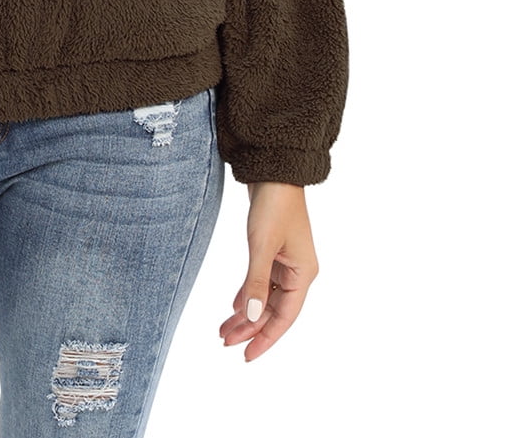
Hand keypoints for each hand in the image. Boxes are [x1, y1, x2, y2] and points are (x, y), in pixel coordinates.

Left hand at [219, 180, 319, 361]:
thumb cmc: (273, 205)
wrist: (274, 170)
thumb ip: (256, 282)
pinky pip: (262, 281)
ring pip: (266, 297)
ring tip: (224, 329)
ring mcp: (286, 261)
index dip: (266, 338)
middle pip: (274, 310)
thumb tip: (252, 316)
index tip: (246, 356)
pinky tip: (234, 305)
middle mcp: (298, 271)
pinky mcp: (274, 251)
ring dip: (247, 313)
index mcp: (303, 274)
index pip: (284, 317)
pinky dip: (249, 293)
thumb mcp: (262, 246)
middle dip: (250, 327)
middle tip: (225, 342)